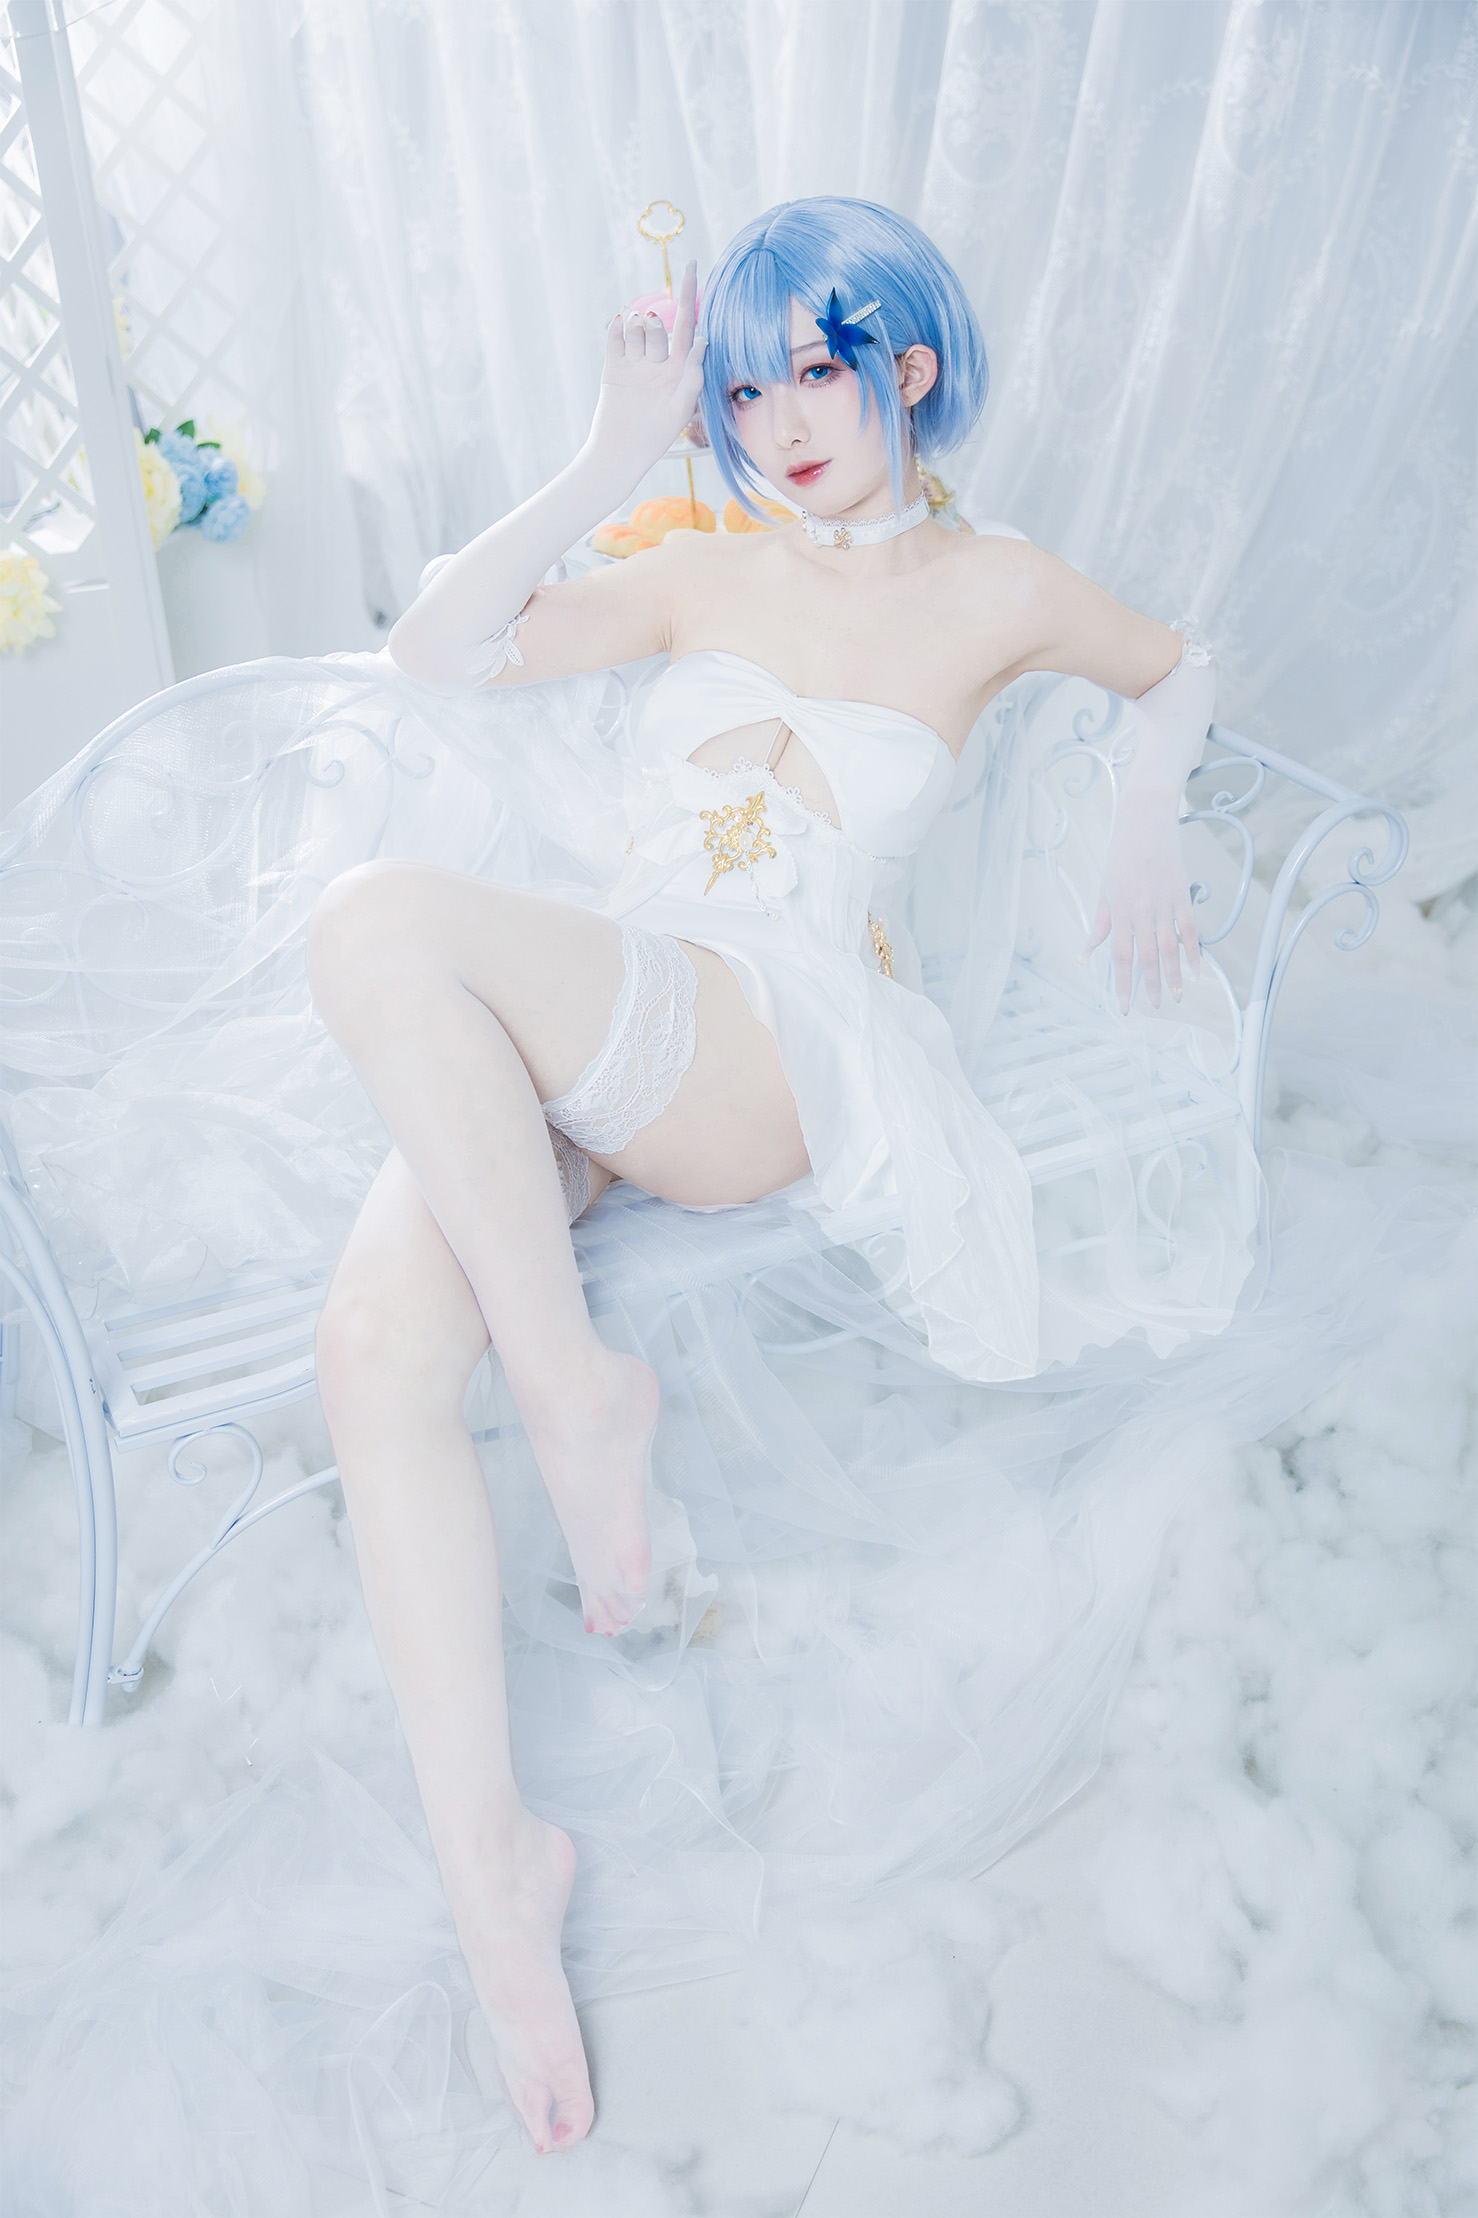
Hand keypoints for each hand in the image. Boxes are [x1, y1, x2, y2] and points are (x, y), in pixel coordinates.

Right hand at [587, 260, 706, 488]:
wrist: (618, 454)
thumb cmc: (655, 438)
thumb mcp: (680, 408)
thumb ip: (693, 375)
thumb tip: (703, 339)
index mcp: (679, 369)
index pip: (687, 325)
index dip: (690, 295)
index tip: (692, 264)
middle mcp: (658, 363)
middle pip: (657, 325)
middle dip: (653, 328)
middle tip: (650, 348)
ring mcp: (635, 364)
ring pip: (636, 328)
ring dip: (635, 328)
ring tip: (633, 347)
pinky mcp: (613, 368)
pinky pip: (615, 338)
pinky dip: (617, 328)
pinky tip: (618, 327)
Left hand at [1080, 788, 1200, 1012]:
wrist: (1145, 822)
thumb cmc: (1121, 856)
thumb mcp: (1105, 891)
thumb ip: (1099, 926)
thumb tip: (1085, 954)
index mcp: (1119, 914)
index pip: (1120, 959)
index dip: (1124, 986)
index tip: (1126, 1007)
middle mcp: (1141, 914)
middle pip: (1147, 959)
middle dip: (1151, 987)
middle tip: (1157, 1007)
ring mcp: (1164, 906)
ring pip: (1170, 950)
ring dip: (1173, 976)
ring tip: (1177, 996)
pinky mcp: (1182, 896)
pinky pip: (1190, 930)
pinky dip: (1194, 952)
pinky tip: (1196, 971)